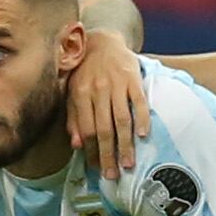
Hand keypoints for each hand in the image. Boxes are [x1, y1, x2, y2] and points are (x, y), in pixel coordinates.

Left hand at [68, 45, 150, 174]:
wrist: (102, 41)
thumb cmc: (85, 71)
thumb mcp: (72, 91)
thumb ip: (73, 117)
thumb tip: (75, 144)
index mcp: (80, 94)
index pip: (87, 129)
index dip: (91, 151)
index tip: (96, 169)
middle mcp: (98, 89)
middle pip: (104, 129)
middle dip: (108, 154)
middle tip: (112, 174)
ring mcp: (117, 84)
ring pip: (122, 119)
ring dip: (126, 144)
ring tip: (128, 163)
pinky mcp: (133, 78)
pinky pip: (139, 101)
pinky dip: (142, 119)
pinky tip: (144, 135)